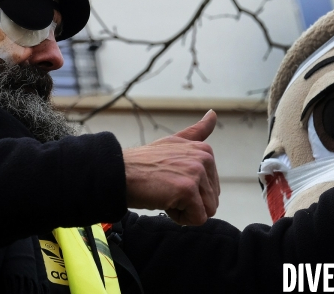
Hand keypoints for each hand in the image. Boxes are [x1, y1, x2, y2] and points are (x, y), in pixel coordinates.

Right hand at [123, 110, 219, 224]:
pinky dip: (180, 218)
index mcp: (205, 150)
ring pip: (206, 211)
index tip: (172, 180)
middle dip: (190, 203)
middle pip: (211, 201)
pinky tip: (164, 202)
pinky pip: (196, 219)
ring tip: (166, 194)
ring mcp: (196, 172)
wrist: (119, 174)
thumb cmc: (144, 163)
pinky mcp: (187, 189)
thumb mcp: (174, 142)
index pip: (212, 188)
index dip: (191, 192)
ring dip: (185, 211)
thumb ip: (197, 131)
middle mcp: (205, 158)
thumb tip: (214, 113)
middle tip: (167, 189)